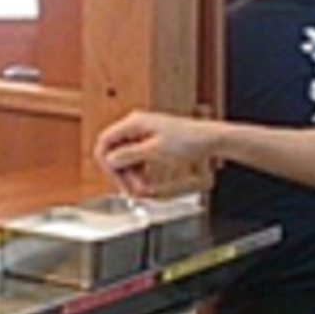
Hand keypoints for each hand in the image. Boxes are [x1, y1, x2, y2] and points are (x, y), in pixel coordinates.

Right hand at [93, 111, 213, 195]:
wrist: (209, 139)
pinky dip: (140, 171)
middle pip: (115, 152)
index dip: (107, 163)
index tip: (116, 180)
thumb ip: (129, 155)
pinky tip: (147, 183)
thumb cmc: (188, 141)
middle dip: (123, 174)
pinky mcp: (152, 141)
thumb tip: (110, 160)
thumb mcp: (155, 151)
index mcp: (134, 122)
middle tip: (133, 191)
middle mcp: (136, 125)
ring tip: (143, 190)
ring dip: (132, 175)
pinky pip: (138, 158)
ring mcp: (144, 133)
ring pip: (126, 157)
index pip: (105, 142)